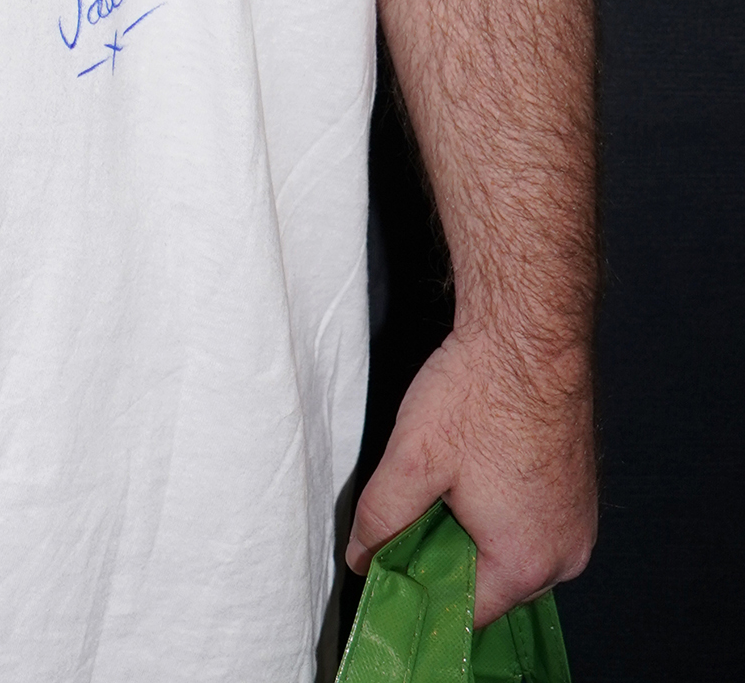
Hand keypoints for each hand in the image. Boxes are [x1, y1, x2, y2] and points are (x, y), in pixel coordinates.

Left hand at [347, 324, 595, 625]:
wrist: (530, 332)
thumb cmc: (481, 391)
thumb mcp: (411, 459)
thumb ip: (382, 519)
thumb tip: (363, 557)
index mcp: (526, 561)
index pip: (466, 612)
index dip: (422, 591)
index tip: (395, 569)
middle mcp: (566, 553)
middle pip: (493, 585)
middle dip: (450, 556)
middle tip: (419, 509)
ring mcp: (580, 522)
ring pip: (513, 551)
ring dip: (477, 530)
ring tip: (449, 482)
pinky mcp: (581, 492)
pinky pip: (535, 522)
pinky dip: (503, 509)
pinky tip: (477, 469)